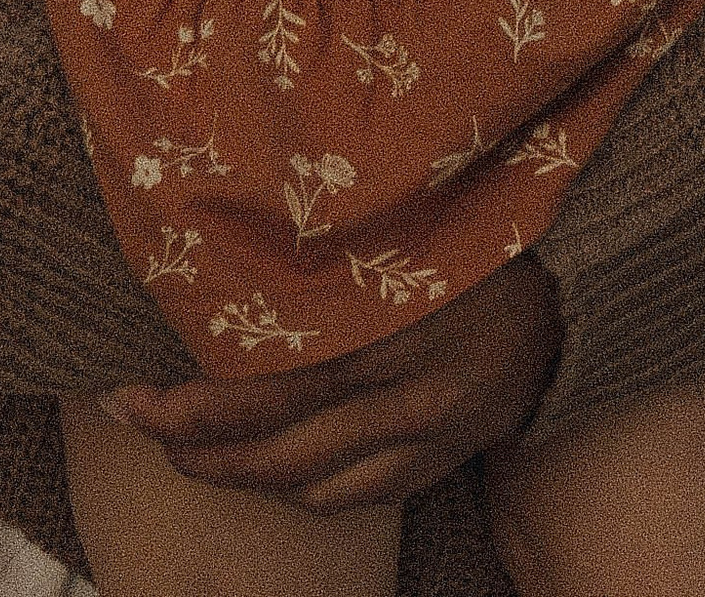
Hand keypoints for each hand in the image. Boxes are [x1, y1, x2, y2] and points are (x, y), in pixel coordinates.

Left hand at [100, 252, 561, 514]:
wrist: (579, 264)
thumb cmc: (472, 213)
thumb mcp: (394, 210)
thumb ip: (319, 236)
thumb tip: (220, 222)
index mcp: (388, 322)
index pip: (266, 387)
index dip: (189, 403)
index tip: (124, 394)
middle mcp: (410, 391)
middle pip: (281, 446)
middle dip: (198, 447)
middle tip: (136, 424)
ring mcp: (435, 432)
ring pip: (317, 483)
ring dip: (245, 475)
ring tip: (191, 453)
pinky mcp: (454, 453)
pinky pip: (366, 495)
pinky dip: (311, 490)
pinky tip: (276, 471)